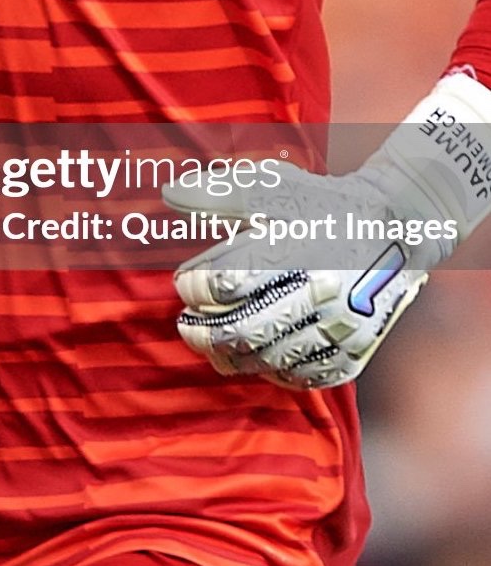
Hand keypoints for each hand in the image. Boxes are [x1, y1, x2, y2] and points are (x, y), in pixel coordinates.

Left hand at [164, 75, 490, 388]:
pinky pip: (305, 377)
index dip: (194, 286)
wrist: (395, 227)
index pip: (226, 282)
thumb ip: (220, 193)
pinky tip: (257, 359)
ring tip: (212, 346)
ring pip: (270, 358)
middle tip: (185, 326)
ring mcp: (342, 326)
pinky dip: (274, 372)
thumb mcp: (273, 188)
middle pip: (244, 330)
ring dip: (231, 357)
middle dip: (202, 332)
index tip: (185, 283)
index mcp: (296, 250)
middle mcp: (321, 291)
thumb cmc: (322, 205)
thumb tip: (171, 193)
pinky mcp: (356, 350)